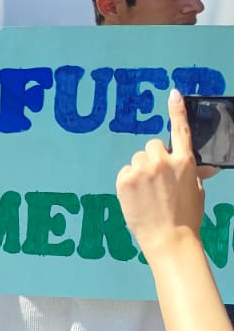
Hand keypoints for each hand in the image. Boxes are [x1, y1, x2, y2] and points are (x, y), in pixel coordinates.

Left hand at [117, 89, 218, 257]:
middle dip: (154, 158)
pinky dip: (129, 180)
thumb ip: (194, 173)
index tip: (173, 93)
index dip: (177, 110)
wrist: (168, 237)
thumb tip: (206, 168)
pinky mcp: (124, 180)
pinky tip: (137, 195)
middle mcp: (163, 161)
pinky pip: (125, 171)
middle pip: (153, 146)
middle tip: (157, 179)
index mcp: (184, 161)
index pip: (180, 130)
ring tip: (148, 191)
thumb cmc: (186, 215)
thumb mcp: (195, 190)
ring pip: (137, 159)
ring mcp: (141, 170)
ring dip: (141, 169)